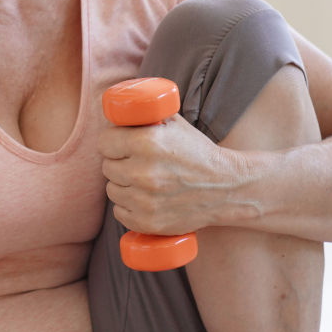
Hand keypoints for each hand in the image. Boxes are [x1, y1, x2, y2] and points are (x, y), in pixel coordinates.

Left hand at [97, 115, 244, 234]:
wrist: (226, 189)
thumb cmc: (197, 152)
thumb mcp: (174, 123)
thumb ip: (145, 116)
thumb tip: (118, 109)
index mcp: (147, 143)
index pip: (104, 142)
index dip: (111, 142)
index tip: (119, 144)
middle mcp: (143, 173)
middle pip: (107, 167)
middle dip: (118, 162)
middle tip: (135, 161)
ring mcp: (145, 201)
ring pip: (112, 190)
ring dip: (122, 185)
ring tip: (142, 180)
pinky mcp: (148, 222)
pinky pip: (119, 212)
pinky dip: (128, 206)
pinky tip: (144, 199)